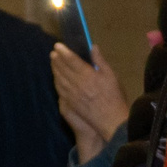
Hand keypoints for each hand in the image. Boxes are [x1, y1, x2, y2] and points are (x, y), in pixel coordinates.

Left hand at [50, 43, 128, 158]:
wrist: (111, 120)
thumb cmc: (114, 97)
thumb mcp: (111, 76)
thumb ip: (100, 61)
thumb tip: (93, 47)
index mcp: (87, 74)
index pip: (71, 60)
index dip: (64, 52)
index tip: (58, 46)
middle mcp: (77, 83)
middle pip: (63, 68)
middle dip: (57, 60)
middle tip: (53, 53)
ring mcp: (72, 94)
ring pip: (59, 79)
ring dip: (55, 70)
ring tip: (53, 63)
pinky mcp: (71, 103)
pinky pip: (60, 90)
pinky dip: (56, 82)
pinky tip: (56, 79)